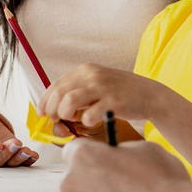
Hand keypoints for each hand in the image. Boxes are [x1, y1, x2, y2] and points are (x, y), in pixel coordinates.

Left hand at [38, 64, 162, 127]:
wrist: (149, 94)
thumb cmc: (119, 94)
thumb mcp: (96, 85)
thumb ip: (77, 93)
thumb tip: (52, 111)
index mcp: (85, 70)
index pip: (56, 85)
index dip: (45, 101)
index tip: (43, 113)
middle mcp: (92, 75)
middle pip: (59, 94)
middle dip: (53, 111)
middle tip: (58, 121)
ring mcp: (103, 87)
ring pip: (69, 102)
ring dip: (66, 115)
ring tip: (75, 120)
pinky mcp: (114, 101)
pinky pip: (90, 115)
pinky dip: (86, 122)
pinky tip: (92, 122)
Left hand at [59, 138, 190, 191]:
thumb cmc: (163, 184)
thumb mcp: (145, 149)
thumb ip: (121, 150)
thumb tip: (116, 155)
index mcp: (83, 155)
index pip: (74, 150)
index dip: (92, 156)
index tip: (102, 161)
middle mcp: (70, 182)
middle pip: (74, 177)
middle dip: (91, 179)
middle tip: (117, 185)